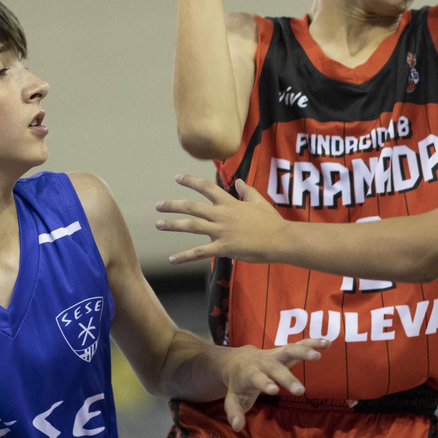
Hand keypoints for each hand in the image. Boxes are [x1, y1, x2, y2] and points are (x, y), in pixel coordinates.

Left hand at [155, 174, 285, 264]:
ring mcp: (221, 231)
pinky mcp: (223, 248)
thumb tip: (238, 181)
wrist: (280, 240)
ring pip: (191, 226)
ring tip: (158, 225)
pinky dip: (184, 256)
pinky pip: (199, 252)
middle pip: (191, 207)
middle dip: (172, 205)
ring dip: (172, 225)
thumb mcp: (259, 201)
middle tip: (158, 206)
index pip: (206, 187)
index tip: (177, 178)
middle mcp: (221, 215)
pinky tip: (171, 260)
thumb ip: (247, 191)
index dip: (190, 181)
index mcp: (229, 203)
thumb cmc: (271, 221)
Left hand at [216, 339, 325, 430]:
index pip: (257, 378)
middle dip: (288, 378)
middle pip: (276, 368)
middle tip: (300, 390)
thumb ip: (234, 411)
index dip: (265, 383)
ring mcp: (275, 354)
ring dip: (303, 351)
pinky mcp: (285, 351)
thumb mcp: (233, 398)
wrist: (239, 360)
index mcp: (250, 373)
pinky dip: (313, 343)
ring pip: (289, 350)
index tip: (274, 390)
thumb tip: (236, 426)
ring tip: (317, 356)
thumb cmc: (239, 383)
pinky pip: (300, 345)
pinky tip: (327, 343)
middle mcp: (264, 362)